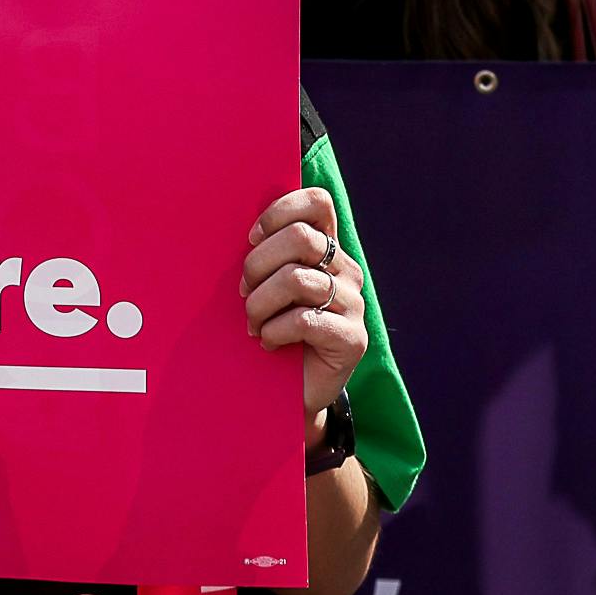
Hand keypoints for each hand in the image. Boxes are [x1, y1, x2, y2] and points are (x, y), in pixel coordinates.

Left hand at [242, 185, 365, 419]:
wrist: (290, 391)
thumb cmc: (272, 328)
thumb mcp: (267, 285)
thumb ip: (266, 255)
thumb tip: (241, 234)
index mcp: (328, 248)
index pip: (317, 203)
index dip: (279, 212)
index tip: (251, 238)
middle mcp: (347, 270)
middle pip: (300, 238)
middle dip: (257, 264)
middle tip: (243, 293)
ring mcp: (354, 304)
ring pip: (296, 279)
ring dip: (260, 304)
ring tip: (252, 324)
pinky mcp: (353, 338)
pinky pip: (304, 320)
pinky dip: (275, 331)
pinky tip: (268, 343)